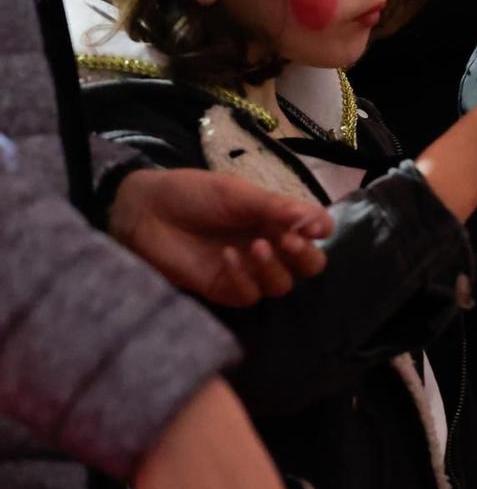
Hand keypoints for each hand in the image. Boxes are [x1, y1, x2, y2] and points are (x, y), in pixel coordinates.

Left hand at [108, 168, 331, 308]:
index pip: (315, 232)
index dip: (320, 232)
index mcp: (277, 219)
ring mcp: (248, 271)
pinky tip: (229, 257)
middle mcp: (270, 246)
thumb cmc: (192, 194)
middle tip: (289, 241)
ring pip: (283, 285)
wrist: (144, 210)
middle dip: (305, 256)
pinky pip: (251, 295)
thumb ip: (278, 208)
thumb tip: (320, 223)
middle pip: (309, 265)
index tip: (314, 227)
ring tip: (256, 246)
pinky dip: (246, 278)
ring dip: (275, 267)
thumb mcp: (238, 193)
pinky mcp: (224, 289)